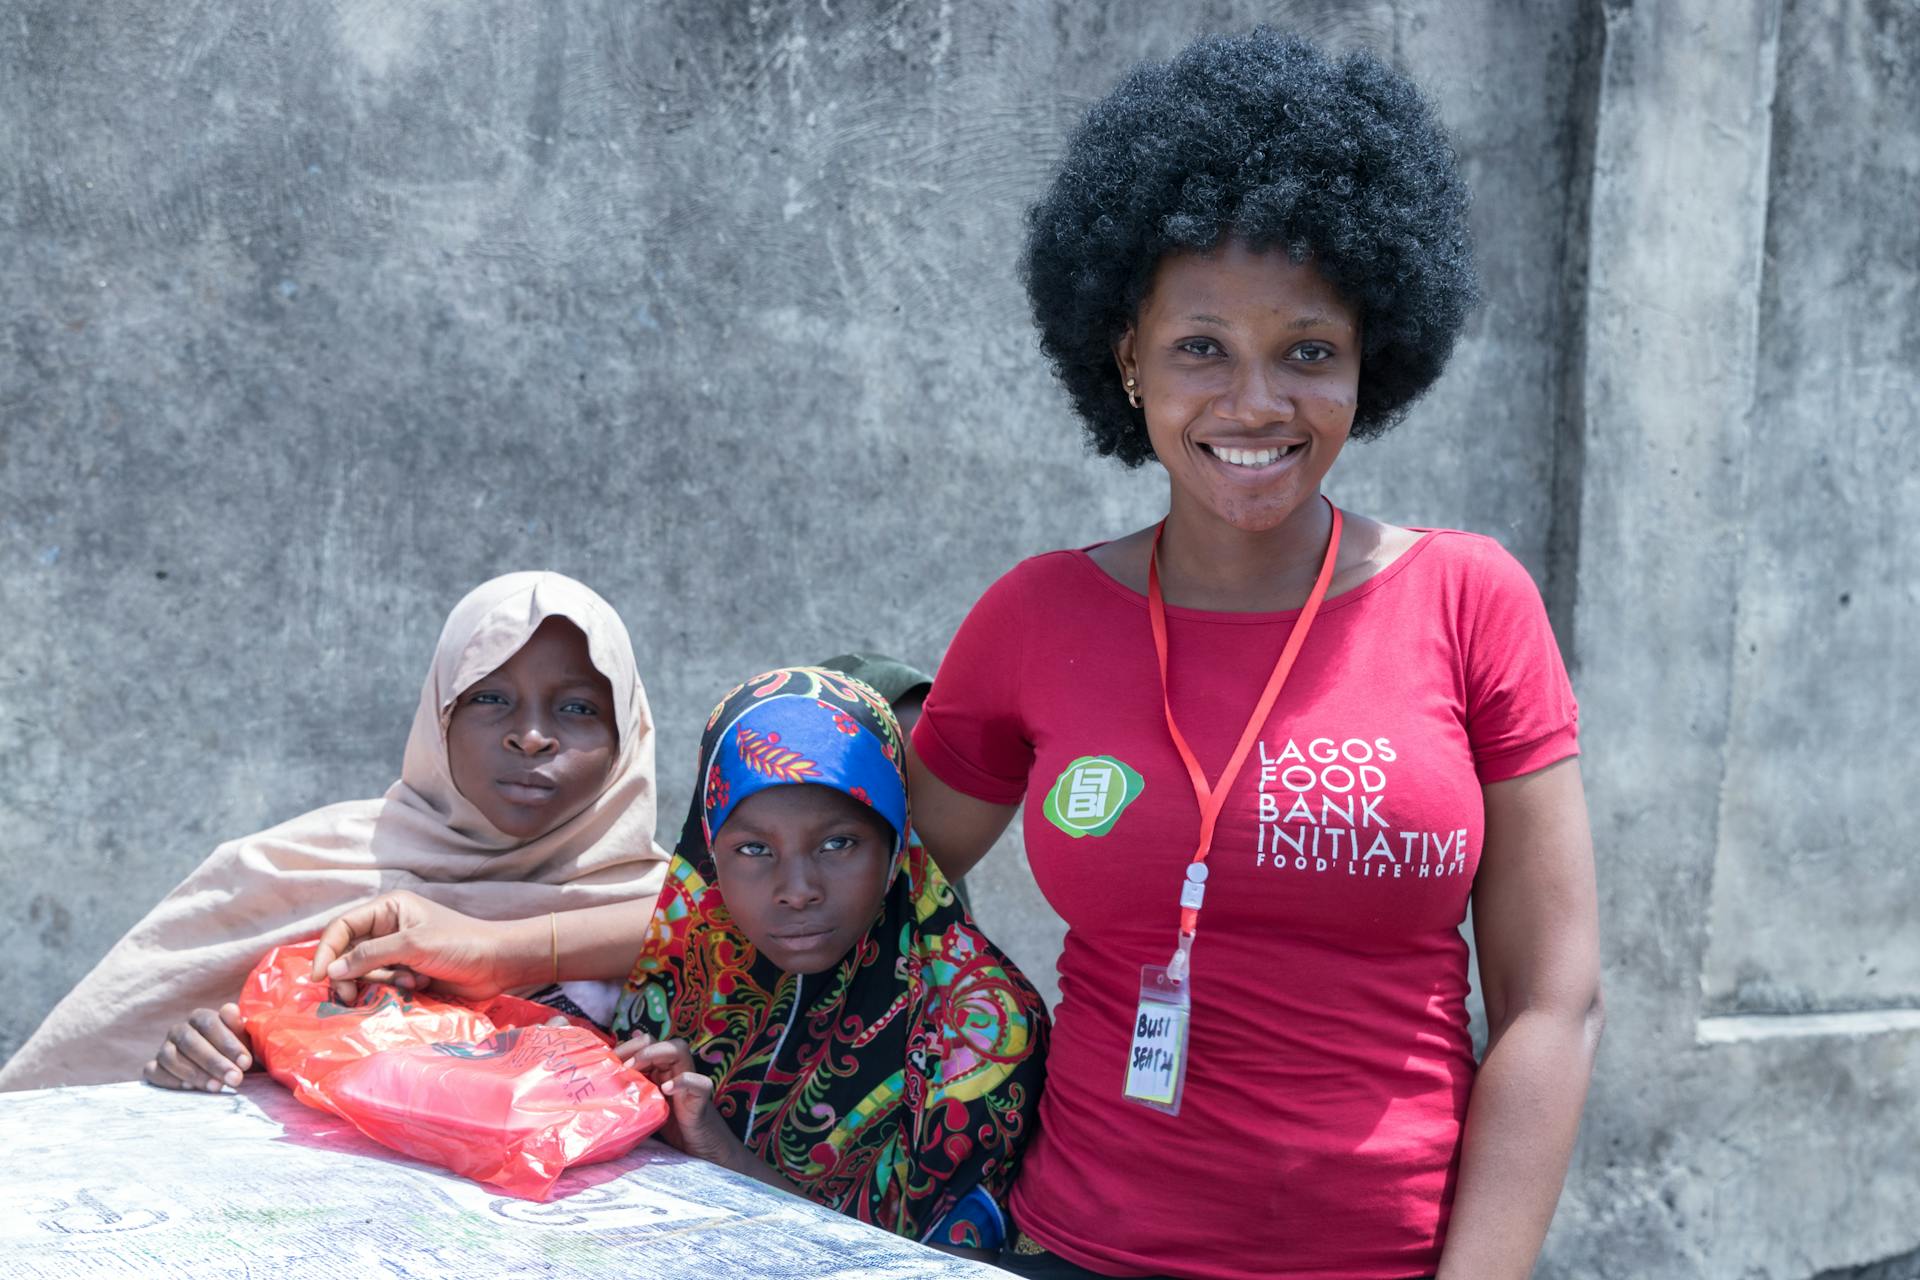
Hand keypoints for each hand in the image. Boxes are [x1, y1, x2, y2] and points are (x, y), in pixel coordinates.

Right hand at [143, 1004, 251, 1091]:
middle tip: (234, 1079)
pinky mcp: (154, 1068)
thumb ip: (238, 1025)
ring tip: (216, 1086)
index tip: (245, 1063)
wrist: (225, 1071)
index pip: (209, 1023)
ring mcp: (164, 1049)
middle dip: (214, 1062)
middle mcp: (179, 1030)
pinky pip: (153, 1072)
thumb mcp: (244, 1039)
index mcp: (200, 1017)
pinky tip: (189, 1088)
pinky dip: (170, 1080)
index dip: (228, 1043)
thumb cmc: (236, 1053)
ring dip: (195, 1073)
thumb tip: (230, 1010)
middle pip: (189, 1041)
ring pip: (170, 1057)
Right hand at [310, 891, 536, 1002]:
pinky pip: (381, 985)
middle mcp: (388, 928)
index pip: (342, 927)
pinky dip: (390, 990)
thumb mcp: (413, 944)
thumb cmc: (460, 944)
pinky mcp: (405, 973)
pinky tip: (415, 987)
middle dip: (351, 975)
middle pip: (347, 954)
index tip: (319, 978)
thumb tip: (331, 970)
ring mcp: (396, 952)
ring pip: (363, 973)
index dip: (326, 951)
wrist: (497, 964)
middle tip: (353, 996)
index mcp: (388, 909)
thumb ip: (371, 955)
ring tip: (407, 982)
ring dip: (379, 983)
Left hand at [614, 1033, 741, 1170]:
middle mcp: (675, 1071)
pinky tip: (666, 1089)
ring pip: (680, 1050)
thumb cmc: (671, 1130)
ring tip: (636, 1068)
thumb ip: (632, 1092)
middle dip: (640, 1047)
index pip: (647, 1043)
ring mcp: (689, 1083)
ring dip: (656, 1053)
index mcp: (662, 1071)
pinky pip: (699, 1082)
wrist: (702, 1152)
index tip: (608, 1059)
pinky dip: (683, 1081)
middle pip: (661, 1041)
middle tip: (622, 1065)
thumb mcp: (645, 1109)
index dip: (628, 1046)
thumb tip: (609, 1078)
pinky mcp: (701, 1099)